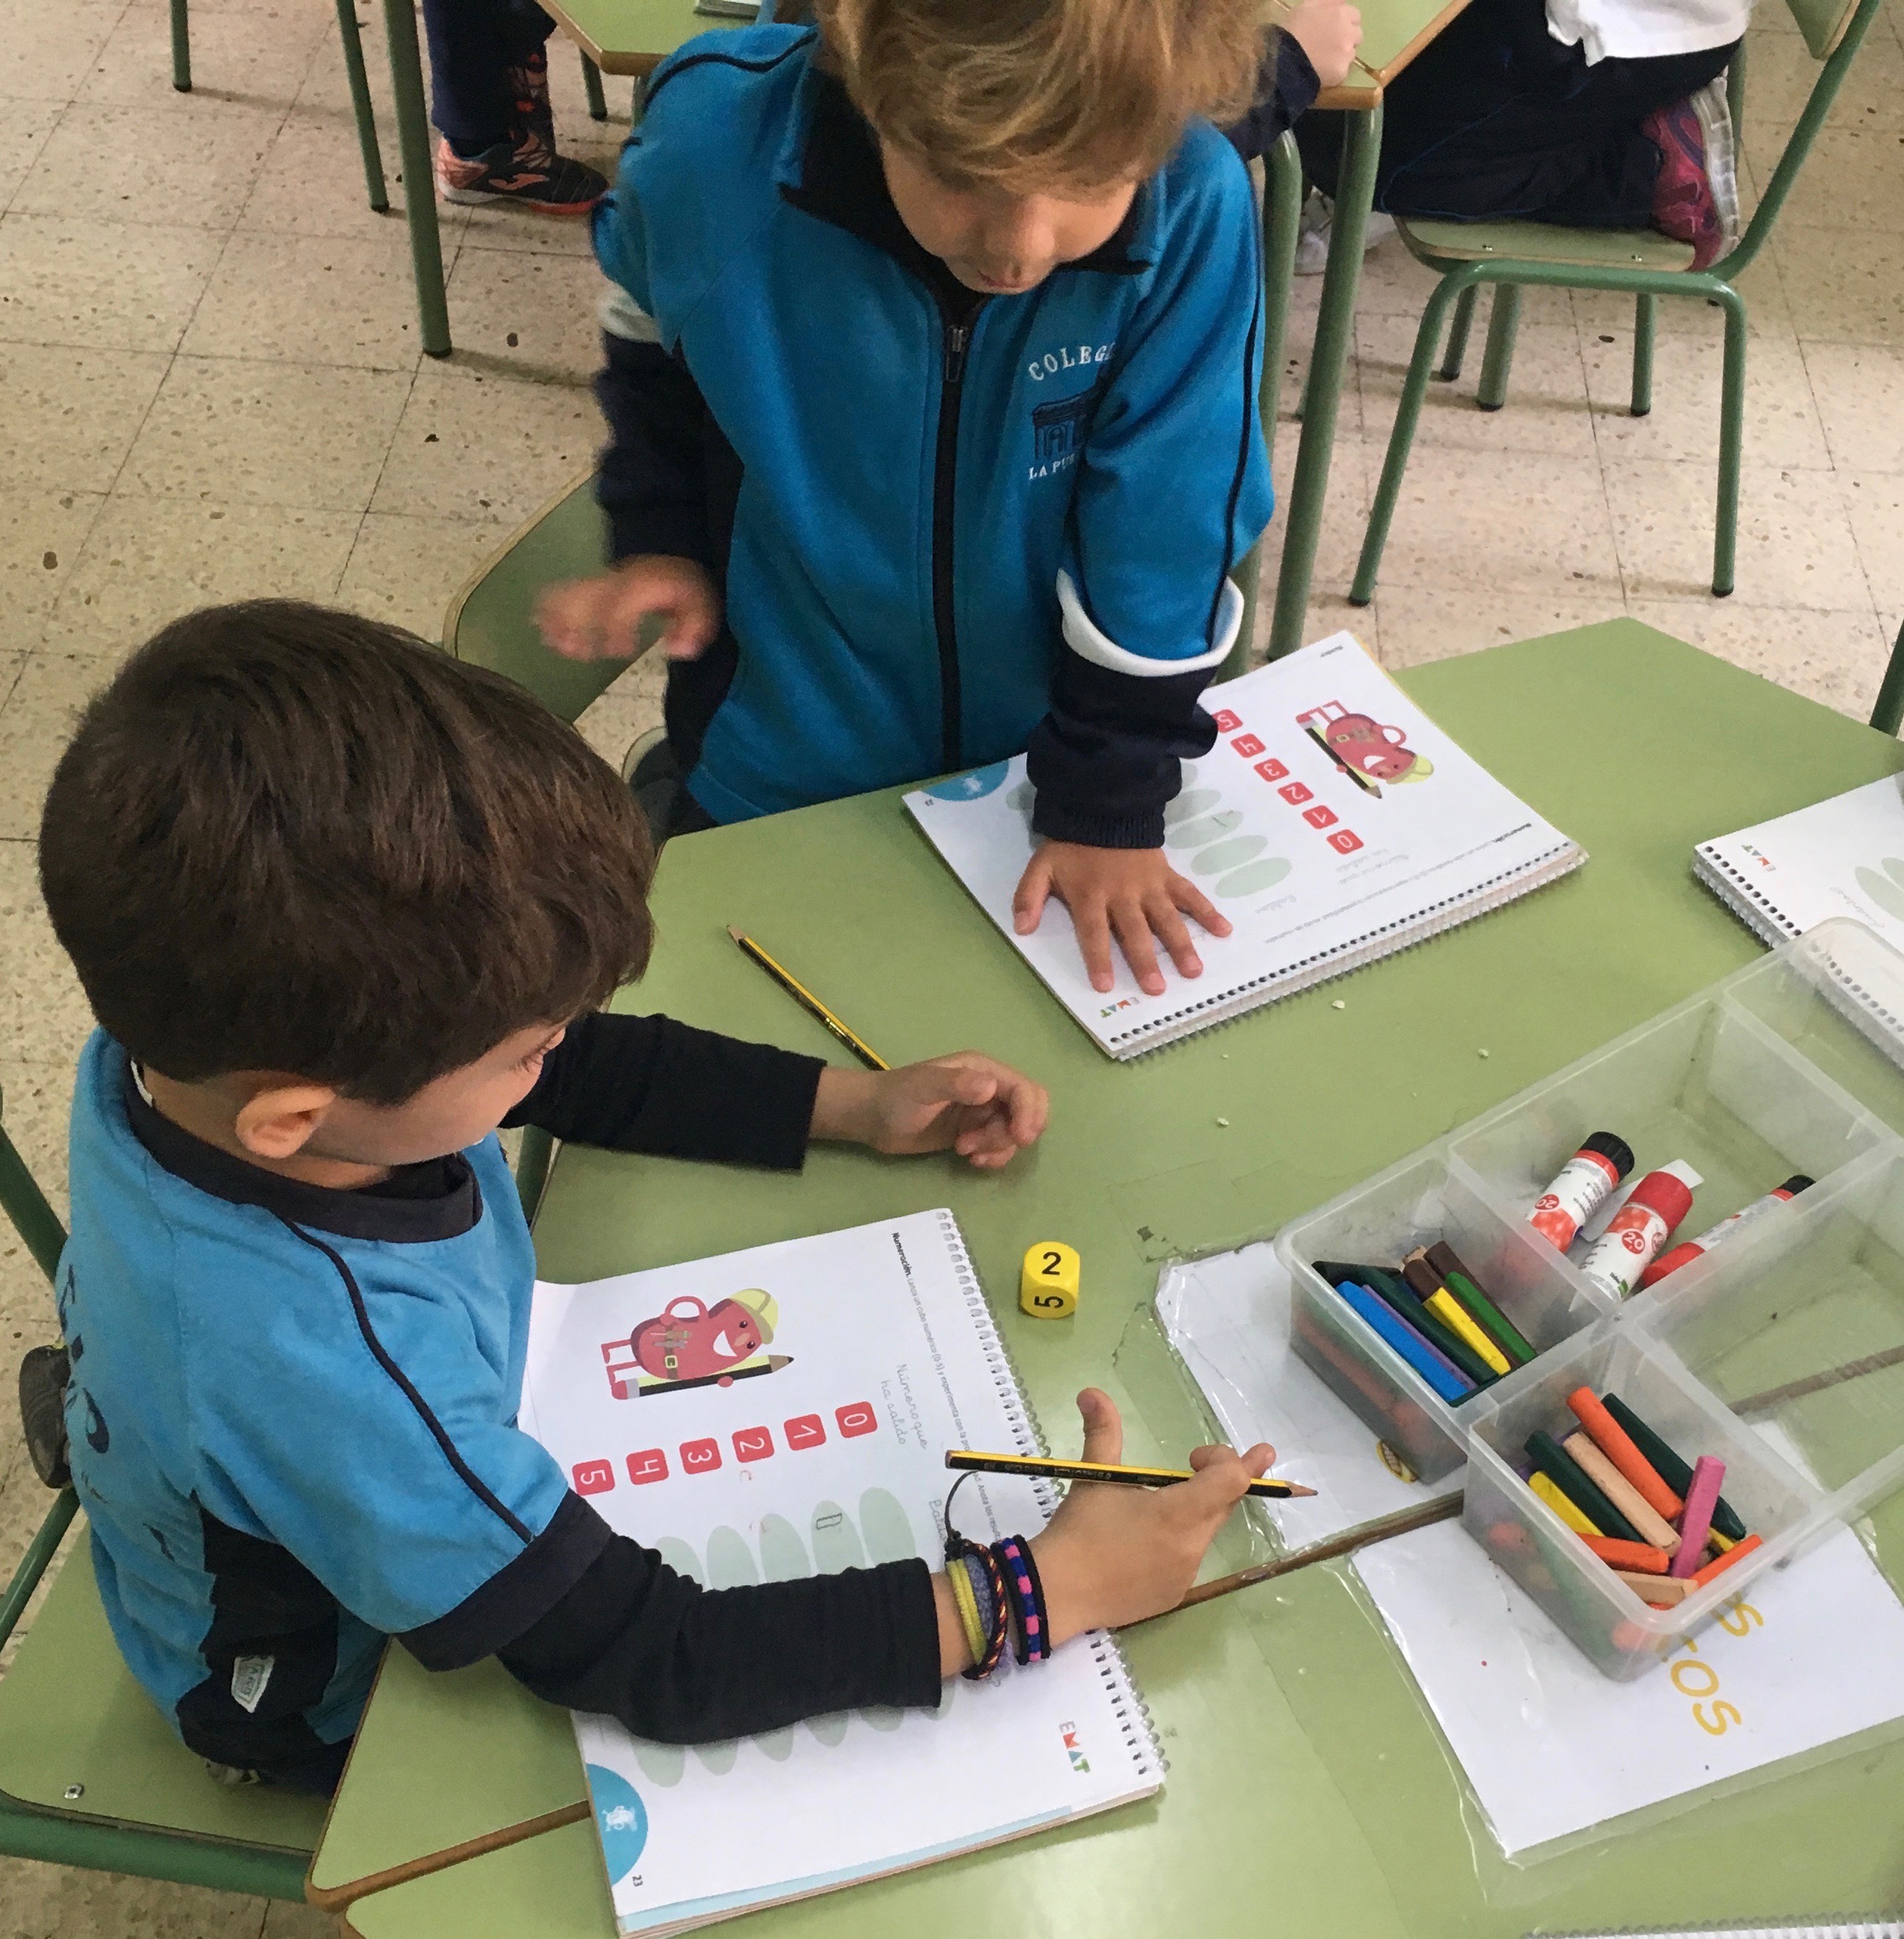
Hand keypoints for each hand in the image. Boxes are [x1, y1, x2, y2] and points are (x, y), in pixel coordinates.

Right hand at [535, 555, 720, 662]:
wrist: (676, 556)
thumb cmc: (688, 589)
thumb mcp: (703, 607)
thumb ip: (693, 629)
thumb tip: (675, 650)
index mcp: (643, 586)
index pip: (622, 606)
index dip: (617, 630)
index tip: (622, 653)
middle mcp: (618, 581)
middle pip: (588, 597)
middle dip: (577, 624)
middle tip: (574, 652)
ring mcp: (604, 581)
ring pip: (572, 594)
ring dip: (559, 618)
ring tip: (551, 643)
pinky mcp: (595, 585)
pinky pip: (568, 592)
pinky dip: (552, 607)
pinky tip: (540, 626)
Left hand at [809, 1053, 1048, 1169]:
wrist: (871, 1119)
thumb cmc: (896, 1098)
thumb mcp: (924, 1087)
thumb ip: (956, 1084)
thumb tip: (991, 1088)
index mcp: (982, 1070)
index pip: (1024, 1089)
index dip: (1029, 1113)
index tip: (1020, 1138)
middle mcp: (989, 1088)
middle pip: (1028, 1111)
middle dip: (1015, 1132)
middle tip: (985, 1148)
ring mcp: (982, 1112)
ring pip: (1015, 1132)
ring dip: (997, 1147)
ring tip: (964, 1150)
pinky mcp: (974, 1132)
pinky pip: (1000, 1146)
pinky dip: (992, 1156)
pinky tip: (968, 1159)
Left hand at [1013, 842, 1231, 996]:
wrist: (1101, 808)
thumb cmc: (1071, 846)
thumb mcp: (1041, 867)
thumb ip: (1029, 897)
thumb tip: (1021, 929)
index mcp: (1090, 895)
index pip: (1094, 933)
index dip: (1099, 959)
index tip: (1106, 986)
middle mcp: (1122, 894)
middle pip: (1134, 931)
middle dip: (1145, 960)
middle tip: (1156, 988)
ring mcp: (1148, 886)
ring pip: (1166, 918)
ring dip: (1180, 945)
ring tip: (1193, 971)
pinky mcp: (1167, 876)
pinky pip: (1189, 895)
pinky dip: (1207, 911)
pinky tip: (1224, 930)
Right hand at [1032, 1391, 1272, 1643]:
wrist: (1057, 1593)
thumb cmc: (1079, 1530)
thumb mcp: (1095, 1477)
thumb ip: (1102, 1431)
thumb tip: (1091, 1392)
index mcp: (1178, 1514)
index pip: (1232, 1481)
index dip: (1226, 1460)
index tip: (1194, 1455)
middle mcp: (1191, 1547)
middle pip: (1223, 1506)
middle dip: (1220, 1480)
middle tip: (1205, 1461)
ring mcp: (1185, 1576)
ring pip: (1203, 1533)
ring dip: (1193, 1513)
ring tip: (1153, 1508)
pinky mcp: (1174, 1596)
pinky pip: (1186, 1561)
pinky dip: (1176, 1544)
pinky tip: (1142, 1544)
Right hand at [1284, 0, 1362, 87]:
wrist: (1287, 60)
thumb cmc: (1294, 29)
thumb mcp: (1307, 6)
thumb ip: (1327, 2)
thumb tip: (1340, 1)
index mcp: (1342, 14)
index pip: (1355, 16)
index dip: (1346, 21)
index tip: (1335, 27)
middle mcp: (1349, 32)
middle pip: (1357, 35)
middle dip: (1347, 38)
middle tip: (1331, 44)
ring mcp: (1347, 54)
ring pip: (1351, 54)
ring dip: (1341, 55)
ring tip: (1325, 59)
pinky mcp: (1341, 73)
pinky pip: (1342, 71)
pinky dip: (1334, 71)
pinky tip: (1322, 71)